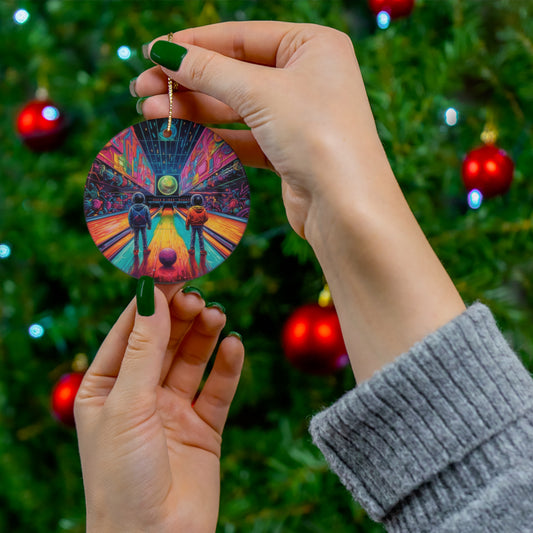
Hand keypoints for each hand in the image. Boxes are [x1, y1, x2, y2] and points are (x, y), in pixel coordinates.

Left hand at [75, 284, 243, 531]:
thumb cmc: (122, 477)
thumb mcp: (127, 404)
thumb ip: (144, 349)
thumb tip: (152, 295)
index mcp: (106, 387)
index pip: (130, 331)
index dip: (150, 301)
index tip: (172, 271)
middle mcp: (139, 394)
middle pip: (164, 341)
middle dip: (181, 317)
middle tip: (199, 296)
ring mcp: (172, 409)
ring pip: (192, 359)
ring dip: (204, 335)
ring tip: (217, 316)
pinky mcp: (203, 426)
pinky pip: (218, 388)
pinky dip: (227, 366)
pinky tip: (234, 347)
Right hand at [134, 21, 382, 239]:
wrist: (346, 207)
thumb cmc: (316, 134)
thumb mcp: (260, 92)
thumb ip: (210, 71)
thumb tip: (165, 51)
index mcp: (312, 46)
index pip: (241, 37)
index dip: (194, 44)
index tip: (153, 52)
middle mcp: (308, 77)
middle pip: (235, 72)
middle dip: (188, 82)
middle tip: (142, 89)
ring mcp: (298, 116)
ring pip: (236, 107)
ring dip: (194, 110)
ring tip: (151, 114)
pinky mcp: (289, 151)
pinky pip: (244, 136)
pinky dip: (214, 136)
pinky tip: (182, 136)